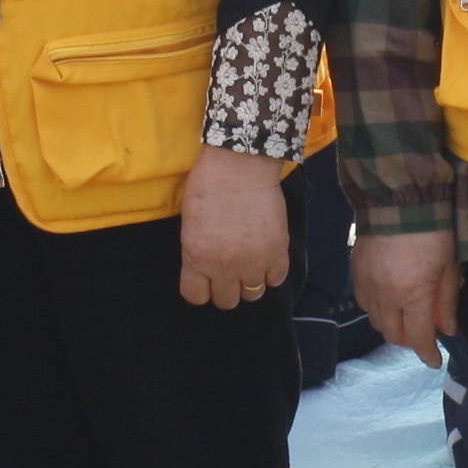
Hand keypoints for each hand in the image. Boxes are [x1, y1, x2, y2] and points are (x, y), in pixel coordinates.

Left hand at [178, 147, 290, 309]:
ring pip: (253, 294)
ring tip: (250, 264)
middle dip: (226, 289)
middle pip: (226, 301)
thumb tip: (206, 269)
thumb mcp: (190, 226)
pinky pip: (276, 279)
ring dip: (250, 282)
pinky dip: (271, 272)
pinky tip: (266, 257)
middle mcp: (224, 267)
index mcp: (196, 259)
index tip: (205, 279)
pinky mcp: (277, 251)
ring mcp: (253, 261)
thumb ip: (197, 253)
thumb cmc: (207, 187)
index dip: (201, 289)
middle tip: (229, 271)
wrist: (239, 166)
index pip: (196, 297)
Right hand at [354, 228, 462, 368]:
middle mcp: (387, 296)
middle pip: (394, 335)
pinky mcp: (356, 273)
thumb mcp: (449, 266)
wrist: (398, 200)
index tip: (434, 361)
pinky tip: (389, 301)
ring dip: (392, 326)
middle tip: (424, 332)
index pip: (418, 337)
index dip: (427, 353)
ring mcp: (368, 285)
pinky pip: (364, 303)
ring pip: (376, 322)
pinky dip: (377, 309)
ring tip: (406, 316)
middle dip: (410, 340)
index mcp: (413, 295)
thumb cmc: (433, 232)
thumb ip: (446, 301)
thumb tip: (447, 330)